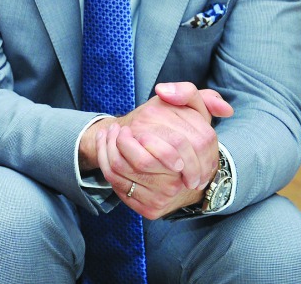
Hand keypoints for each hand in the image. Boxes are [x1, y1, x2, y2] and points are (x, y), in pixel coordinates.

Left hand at [93, 83, 232, 217]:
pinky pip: (119, 187)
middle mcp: (183, 183)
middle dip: (118, 142)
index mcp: (194, 161)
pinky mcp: (151, 210)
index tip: (125, 127)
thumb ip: (187, 93)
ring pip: (123, 172)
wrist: (182, 173)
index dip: (137, 138)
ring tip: (108, 135)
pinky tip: (106, 150)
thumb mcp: (193, 110)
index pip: (161, 150)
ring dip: (108, 150)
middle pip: (139, 162)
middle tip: (114, 129)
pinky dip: (106, 165)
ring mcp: (167, 198)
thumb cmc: (185, 135)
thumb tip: (163, 90)